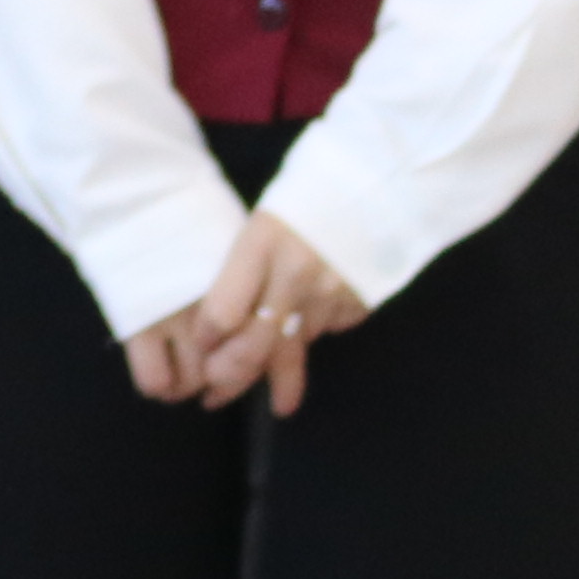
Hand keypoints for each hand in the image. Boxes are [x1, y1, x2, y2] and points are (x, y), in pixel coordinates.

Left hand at [123, 210, 366, 415]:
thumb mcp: (265, 219)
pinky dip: (312, 336)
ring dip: (273, 372)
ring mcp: (331, 293)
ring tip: (266, 397)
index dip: (205, 338)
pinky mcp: (359, 304)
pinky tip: (307, 334)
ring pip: (292, 347)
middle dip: (229, 379)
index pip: (221, 313)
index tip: (198, 350)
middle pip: (254, 346)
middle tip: (212, 397)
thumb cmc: (310, 191)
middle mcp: (295, 274)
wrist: (380, 181)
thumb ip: (244, 267)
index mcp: (262, 243)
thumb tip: (223, 320)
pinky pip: (326, 330)